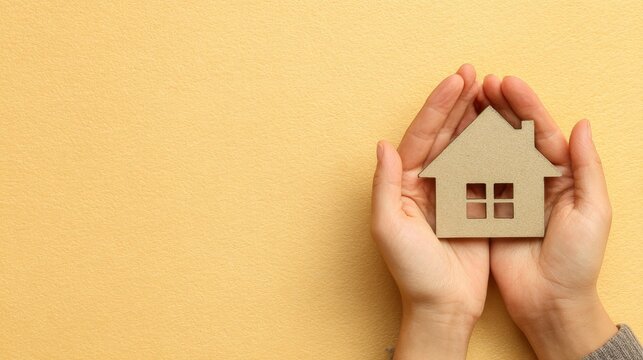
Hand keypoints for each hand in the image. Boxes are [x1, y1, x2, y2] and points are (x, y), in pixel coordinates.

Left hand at [371, 64, 488, 358]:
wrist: (443, 305)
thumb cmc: (412, 271)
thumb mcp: (389, 227)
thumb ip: (386, 185)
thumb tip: (382, 145)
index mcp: (404, 184)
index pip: (420, 137)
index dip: (436, 108)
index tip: (454, 82)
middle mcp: (427, 183)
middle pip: (442, 134)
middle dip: (456, 103)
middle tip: (473, 73)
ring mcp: (452, 192)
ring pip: (464, 146)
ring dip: (475, 118)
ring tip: (489, 90)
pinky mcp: (475, 204)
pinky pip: (485, 168)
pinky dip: (494, 146)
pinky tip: (504, 126)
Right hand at [484, 75, 616, 358]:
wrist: (549, 301)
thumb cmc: (577, 260)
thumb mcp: (593, 212)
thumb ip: (586, 168)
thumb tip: (581, 124)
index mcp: (559, 176)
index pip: (540, 131)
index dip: (525, 105)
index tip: (506, 83)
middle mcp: (530, 180)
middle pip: (512, 135)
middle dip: (497, 107)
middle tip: (480, 82)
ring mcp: (506, 194)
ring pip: (489, 151)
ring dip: (477, 125)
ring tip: (464, 100)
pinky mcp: (485, 211)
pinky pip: (472, 179)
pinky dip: (461, 158)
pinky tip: (450, 139)